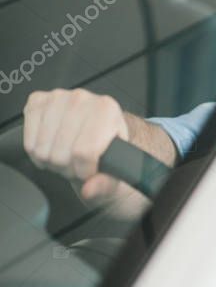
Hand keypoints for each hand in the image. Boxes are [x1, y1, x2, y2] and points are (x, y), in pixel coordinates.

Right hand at [22, 88, 133, 205]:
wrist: (96, 132)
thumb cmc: (107, 149)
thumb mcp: (116, 170)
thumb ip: (107, 184)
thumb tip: (90, 189)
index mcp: (108, 110)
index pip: (85, 152)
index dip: (85, 171)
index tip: (89, 170)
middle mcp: (83, 99)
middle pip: (61, 153)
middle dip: (68, 168)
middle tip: (77, 163)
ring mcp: (58, 98)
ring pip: (42, 149)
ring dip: (52, 161)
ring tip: (66, 156)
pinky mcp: (38, 101)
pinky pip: (28, 141)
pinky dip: (37, 153)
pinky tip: (52, 148)